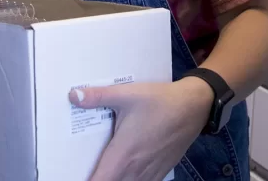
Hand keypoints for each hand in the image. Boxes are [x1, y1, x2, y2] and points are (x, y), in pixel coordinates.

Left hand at [69, 78, 213, 180]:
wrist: (194, 106)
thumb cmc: (159, 101)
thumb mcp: (127, 94)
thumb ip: (99, 96)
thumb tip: (73, 95)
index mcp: (123, 155)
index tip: (74, 176)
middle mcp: (135, 170)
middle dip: (100, 180)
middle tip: (89, 171)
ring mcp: (150, 174)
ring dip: (115, 180)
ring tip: (106, 171)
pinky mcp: (161, 171)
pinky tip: (126, 173)